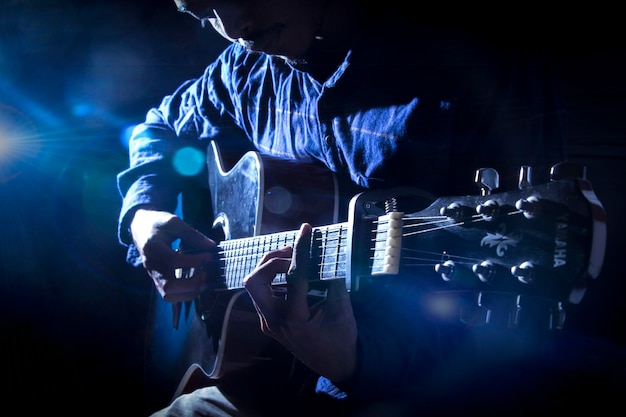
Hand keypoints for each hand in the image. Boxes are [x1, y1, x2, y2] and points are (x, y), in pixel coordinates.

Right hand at [130, 208, 215, 301]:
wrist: (140, 228)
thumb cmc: (157, 223)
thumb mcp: (173, 222)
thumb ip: (192, 234)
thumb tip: (211, 246)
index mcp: (153, 248)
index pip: (173, 260)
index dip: (194, 261)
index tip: (209, 256)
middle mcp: (151, 265)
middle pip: (168, 286)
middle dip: (192, 284)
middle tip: (206, 273)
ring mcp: (153, 275)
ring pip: (168, 295)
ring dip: (189, 292)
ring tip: (203, 281)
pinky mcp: (157, 280)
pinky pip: (169, 295)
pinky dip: (184, 294)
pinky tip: (196, 284)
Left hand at [243, 223, 356, 381]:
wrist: (334, 364)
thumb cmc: (341, 337)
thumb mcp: (342, 308)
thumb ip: (332, 280)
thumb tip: (326, 252)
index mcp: (294, 318)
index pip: (292, 275)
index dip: (300, 249)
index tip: (305, 230)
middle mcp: (274, 321)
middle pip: (254, 280)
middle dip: (271, 260)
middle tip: (292, 252)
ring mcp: (267, 322)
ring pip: (254, 286)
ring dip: (270, 267)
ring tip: (292, 259)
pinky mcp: (267, 321)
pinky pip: (262, 293)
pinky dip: (273, 278)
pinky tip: (291, 273)